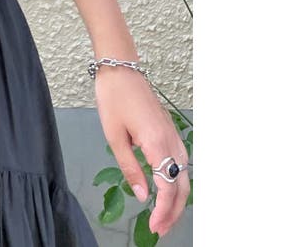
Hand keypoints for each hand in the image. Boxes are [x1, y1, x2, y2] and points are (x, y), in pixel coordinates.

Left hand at [94, 69, 189, 238]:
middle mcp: (171, 140)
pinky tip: (166, 188)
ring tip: (163, 214)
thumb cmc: (113, 98)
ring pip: (184, 174)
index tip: (154, 226)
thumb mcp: (114, 136)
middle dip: (174, 211)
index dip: (163, 210)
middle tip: (160, 228)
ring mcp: (173, 134)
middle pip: (181, 185)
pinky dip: (177, 180)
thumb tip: (143, 196)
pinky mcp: (170, 130)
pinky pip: (180, 161)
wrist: (120, 69)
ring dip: (177, 197)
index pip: (168, 187)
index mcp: (157, 142)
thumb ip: (130, 168)